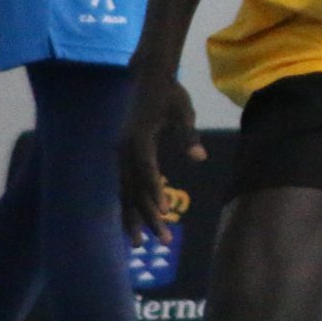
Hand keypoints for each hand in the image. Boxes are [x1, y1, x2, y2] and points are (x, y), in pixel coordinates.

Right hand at [118, 73, 204, 239]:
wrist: (147, 76)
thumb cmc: (170, 94)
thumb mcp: (184, 111)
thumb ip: (189, 135)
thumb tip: (200, 157)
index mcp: (139, 139)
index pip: (147, 171)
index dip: (154, 192)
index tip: (163, 213)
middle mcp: (125, 150)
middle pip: (134, 189)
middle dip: (147, 217)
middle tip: (164, 240)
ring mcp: (121, 154)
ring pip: (126, 192)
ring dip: (134, 217)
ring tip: (141, 244)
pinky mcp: (123, 155)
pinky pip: (125, 185)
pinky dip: (130, 204)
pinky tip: (136, 221)